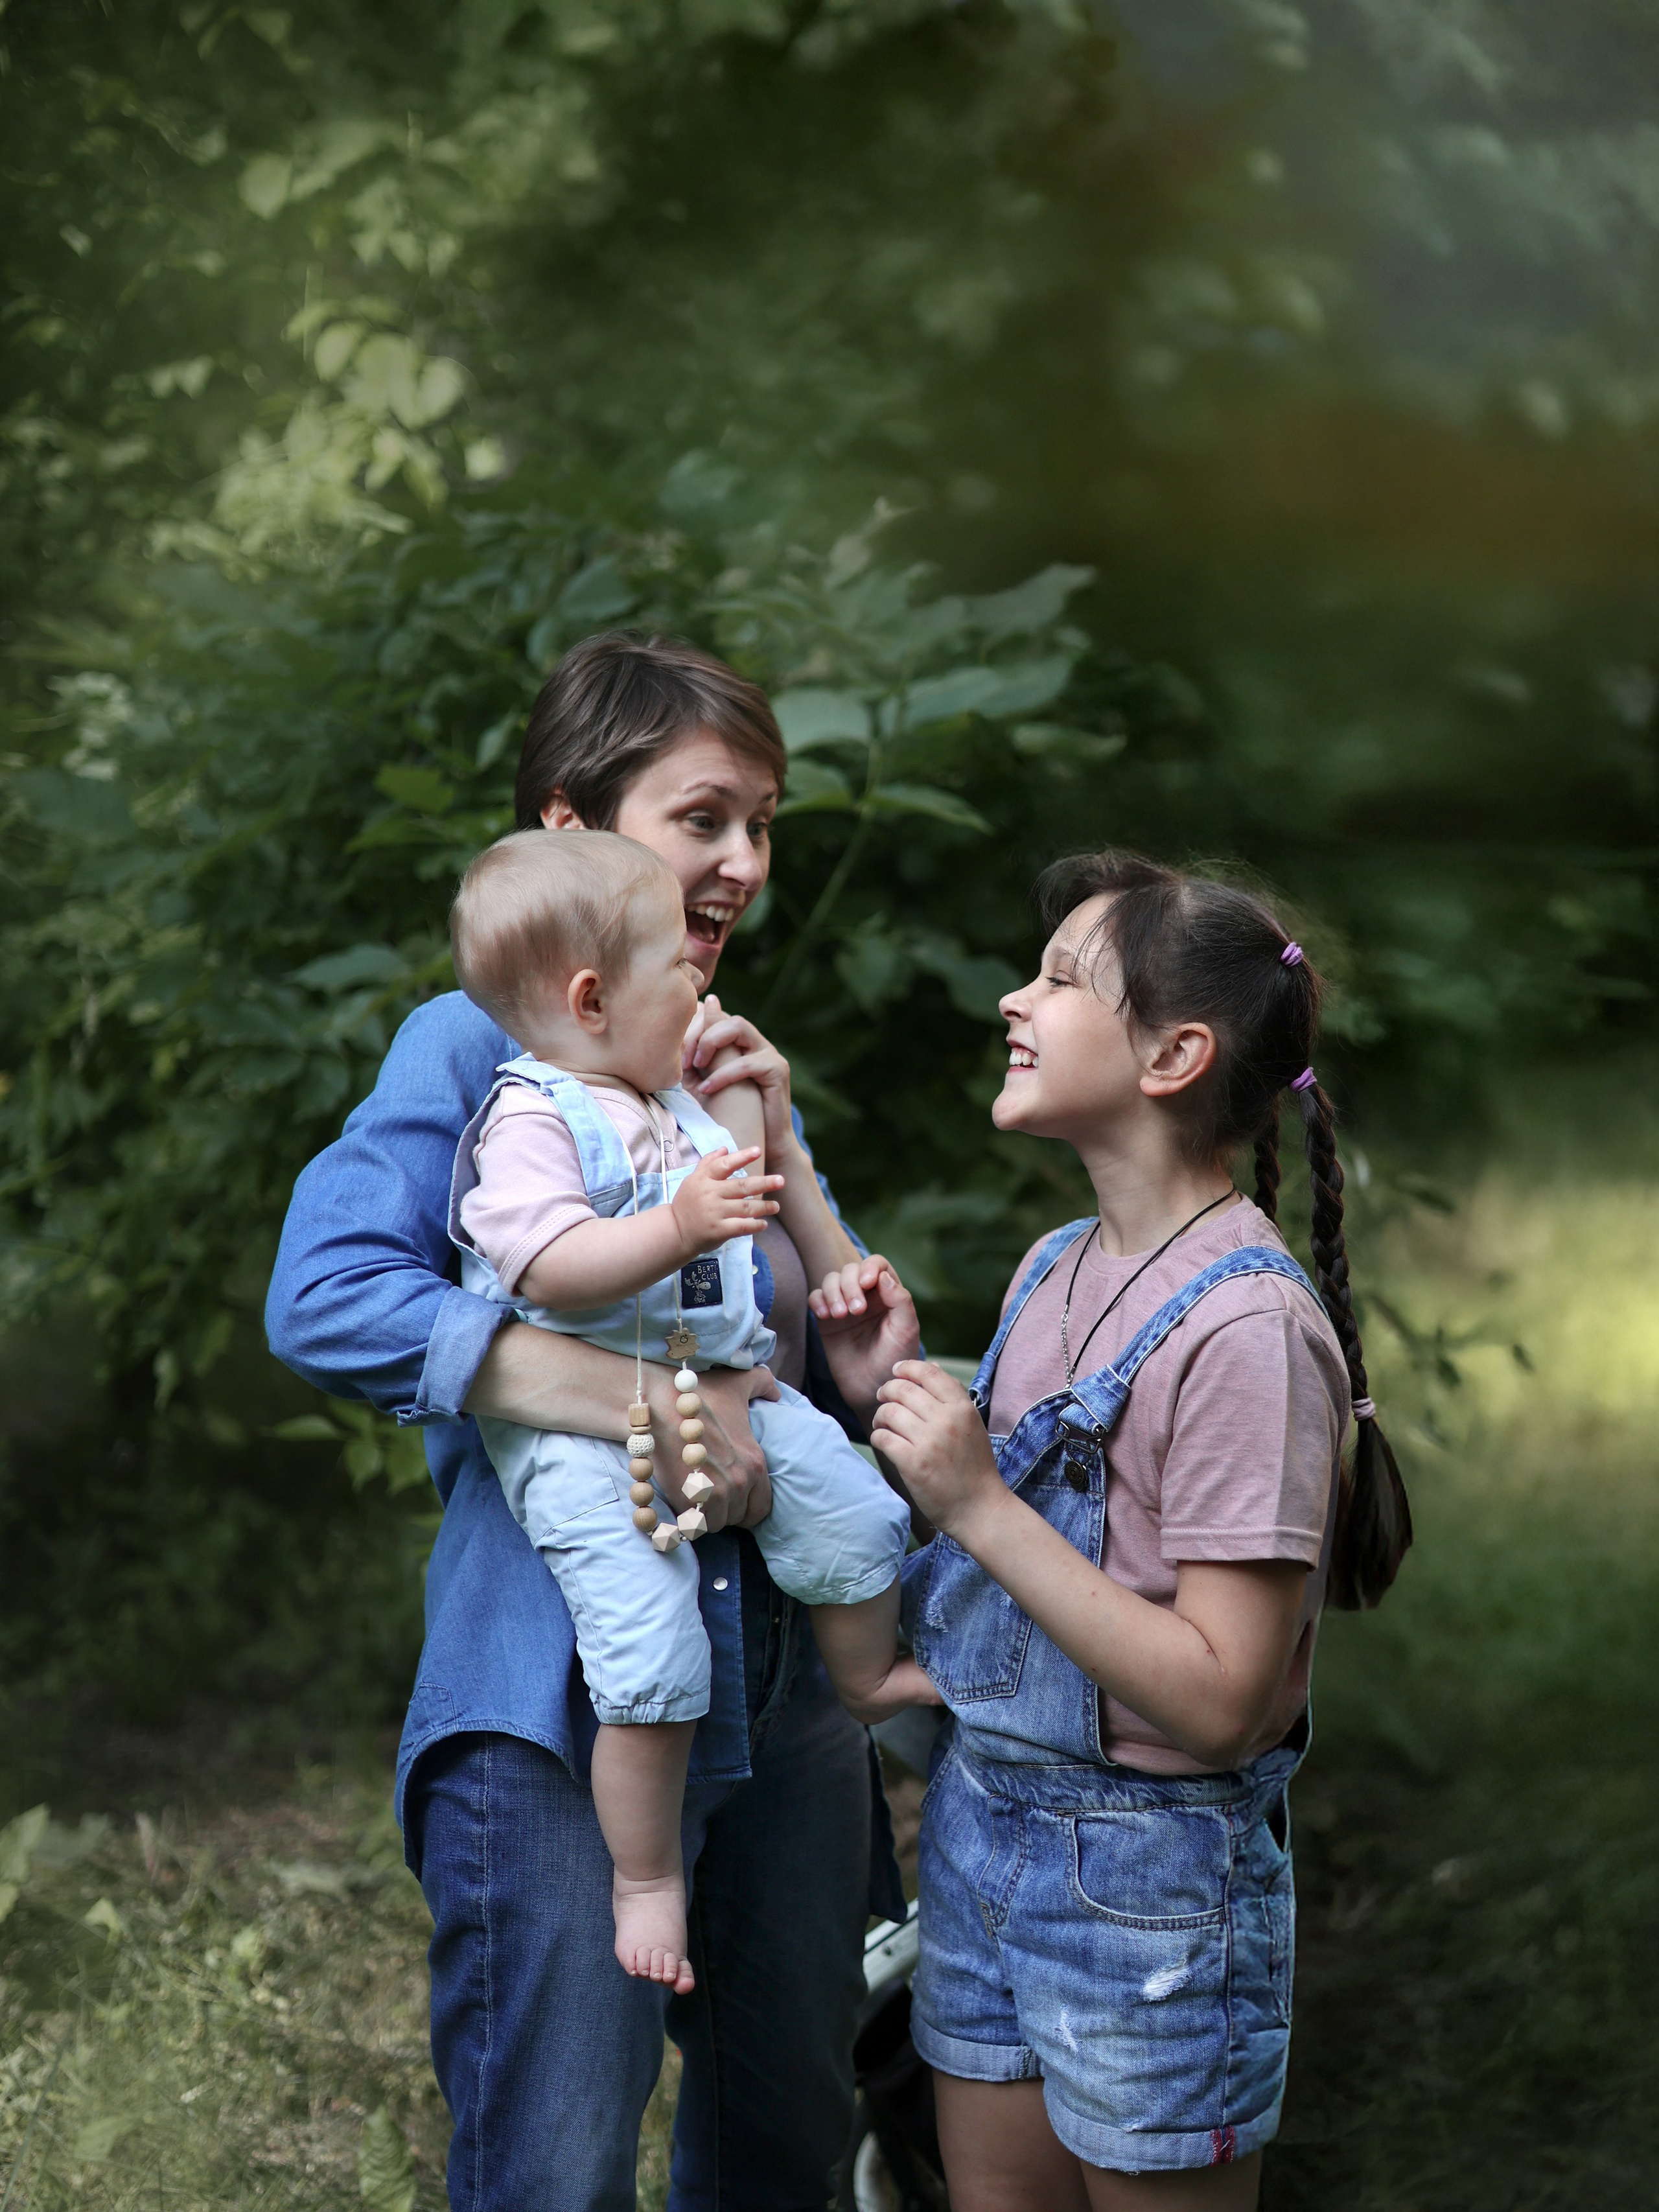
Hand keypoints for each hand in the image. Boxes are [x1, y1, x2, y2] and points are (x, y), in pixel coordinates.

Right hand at [647, 1362, 778, 1532]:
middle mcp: (739, 1484)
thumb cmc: (700, 1393)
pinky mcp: (686, 1502)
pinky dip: (687, 1519)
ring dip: (705, 1515)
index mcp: (756, 1464)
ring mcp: (712, 1496)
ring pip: (714, 1524)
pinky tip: (681, 1501)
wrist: (660, 1404)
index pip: (761, 1509)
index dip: (747, 1507)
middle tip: (710, 1493)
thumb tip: (776, 1393)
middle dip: (725, 1509)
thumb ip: (764, 1384)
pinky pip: (692, 1525)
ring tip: (694, 1496)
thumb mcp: (739, 1382)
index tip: (734, 1501)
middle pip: (736, 1517)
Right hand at [668, 1146, 783, 1255]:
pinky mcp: (718, 1231)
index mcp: (703, 1180)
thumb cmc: (687, 1203)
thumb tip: (726, 1149)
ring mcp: (714, 1213)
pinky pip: (741, 1226)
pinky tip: (764, 1224)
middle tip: (781, 1181)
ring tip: (776, 1206)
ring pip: (745, 1207)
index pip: (724, 1165)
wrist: (675, 1231)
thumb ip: (708, 1163)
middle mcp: (710, 1195)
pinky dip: (755, 1225)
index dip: (741, 1157)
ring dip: (764, 1206)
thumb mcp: (692, 1180)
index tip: (758, 1151)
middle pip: (741, 1186)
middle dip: (763, 1183)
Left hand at [684, 994, 795, 1163]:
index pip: (713, 1014)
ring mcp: (768, 1052)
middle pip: (724, 1015)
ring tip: (695, 1065)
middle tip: (682, 1060)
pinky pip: (748, 1062)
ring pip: (738, 1026)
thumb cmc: (727, 1115)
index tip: (672, 1051)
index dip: (691, 1026)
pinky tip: (706, 1089)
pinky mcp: (777, 1069)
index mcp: (737, 1041)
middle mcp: (754, 1041)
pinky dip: (723, 1074)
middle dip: (698, 1033)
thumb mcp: (701, 1081)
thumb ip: (692, 1060)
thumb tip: (670, 1041)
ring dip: (710, 1043)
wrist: (759, 1142)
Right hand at [808, 1256, 920, 1426]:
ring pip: (831, 1280)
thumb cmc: (894, 1360)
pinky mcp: (827, 1320)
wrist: (873, 1389)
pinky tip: (825, 1316)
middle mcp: (866, 1296)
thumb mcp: (906, 1330)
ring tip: (839, 1316)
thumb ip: (900, 1300)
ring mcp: (845, 1306)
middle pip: (851, 1270)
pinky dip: (818, 1301)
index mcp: (888, 1294)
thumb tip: (882, 1275)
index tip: (867, 1283)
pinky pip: (816, 1298)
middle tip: (855, 1311)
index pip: (877, 1264)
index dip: (869, 1267)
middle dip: (850, 1285)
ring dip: (833, 1292)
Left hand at [870, 1361, 1005, 1546]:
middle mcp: (946, 1421)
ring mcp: (929, 1442)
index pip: (929, 1373)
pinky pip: (883, 1438)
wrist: (979, 1508)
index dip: (908, 1367)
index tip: (896, 1370)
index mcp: (962, 1409)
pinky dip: (878, 1436)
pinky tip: (883, 1440)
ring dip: (880, 1415)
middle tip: (883, 1396)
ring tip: (882, 1423)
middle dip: (887, 1389)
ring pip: (890, 1412)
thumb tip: (932, 1366)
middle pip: (904, 1389)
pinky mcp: (913, 1464)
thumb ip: (952, 1395)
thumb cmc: (974, 1467)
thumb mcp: (972, 1424)